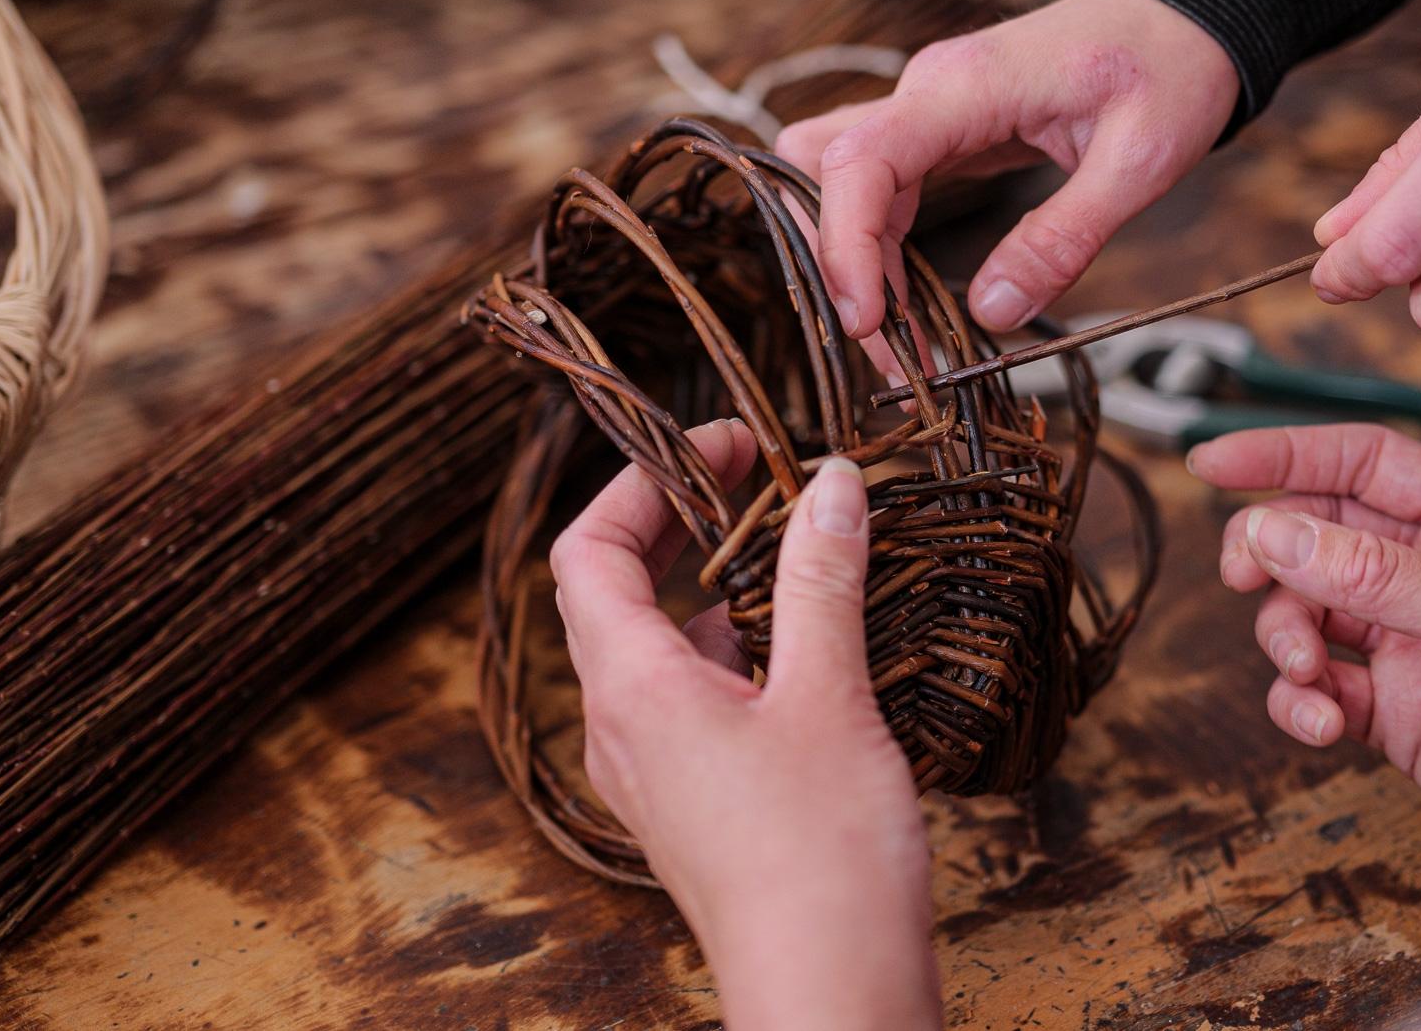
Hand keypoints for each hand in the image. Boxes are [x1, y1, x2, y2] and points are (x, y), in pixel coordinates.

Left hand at [551, 420, 939, 1030]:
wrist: (831, 992)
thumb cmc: (822, 856)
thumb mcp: (829, 698)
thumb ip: (821, 581)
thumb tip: (829, 480)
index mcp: (632, 690)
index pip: (588, 554)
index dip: (645, 483)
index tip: (727, 445)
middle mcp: (623, 729)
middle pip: (616, 595)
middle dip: (682, 523)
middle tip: (760, 478)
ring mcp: (654, 774)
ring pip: (659, 650)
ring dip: (715, 587)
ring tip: (798, 551)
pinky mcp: (695, 807)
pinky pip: (692, 701)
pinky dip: (737, 651)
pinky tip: (809, 647)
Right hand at [777, 0, 1237, 351]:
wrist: (1181, 15)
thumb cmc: (1169, 70)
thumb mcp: (1138, 162)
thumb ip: (1063, 238)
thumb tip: (991, 315)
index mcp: (965, 87)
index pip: (859, 160)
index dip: (844, 246)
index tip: (866, 322)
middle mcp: (927, 91)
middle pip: (825, 174)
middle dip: (839, 267)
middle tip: (889, 352)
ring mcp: (927, 109)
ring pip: (843, 187)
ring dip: (856, 265)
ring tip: (903, 345)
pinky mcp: (940, 132)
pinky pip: (881, 192)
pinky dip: (883, 251)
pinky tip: (915, 306)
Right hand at [1190, 424, 1420, 907]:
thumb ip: (1372, 572)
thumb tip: (1271, 530)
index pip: (1366, 465)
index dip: (1287, 455)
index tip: (1213, 461)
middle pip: (1323, 538)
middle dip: (1275, 554)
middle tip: (1244, 578)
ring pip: (1312, 616)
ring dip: (1287, 638)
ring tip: (1305, 671)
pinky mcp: (1405, 721)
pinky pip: (1323, 693)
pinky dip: (1305, 704)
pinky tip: (1326, 726)